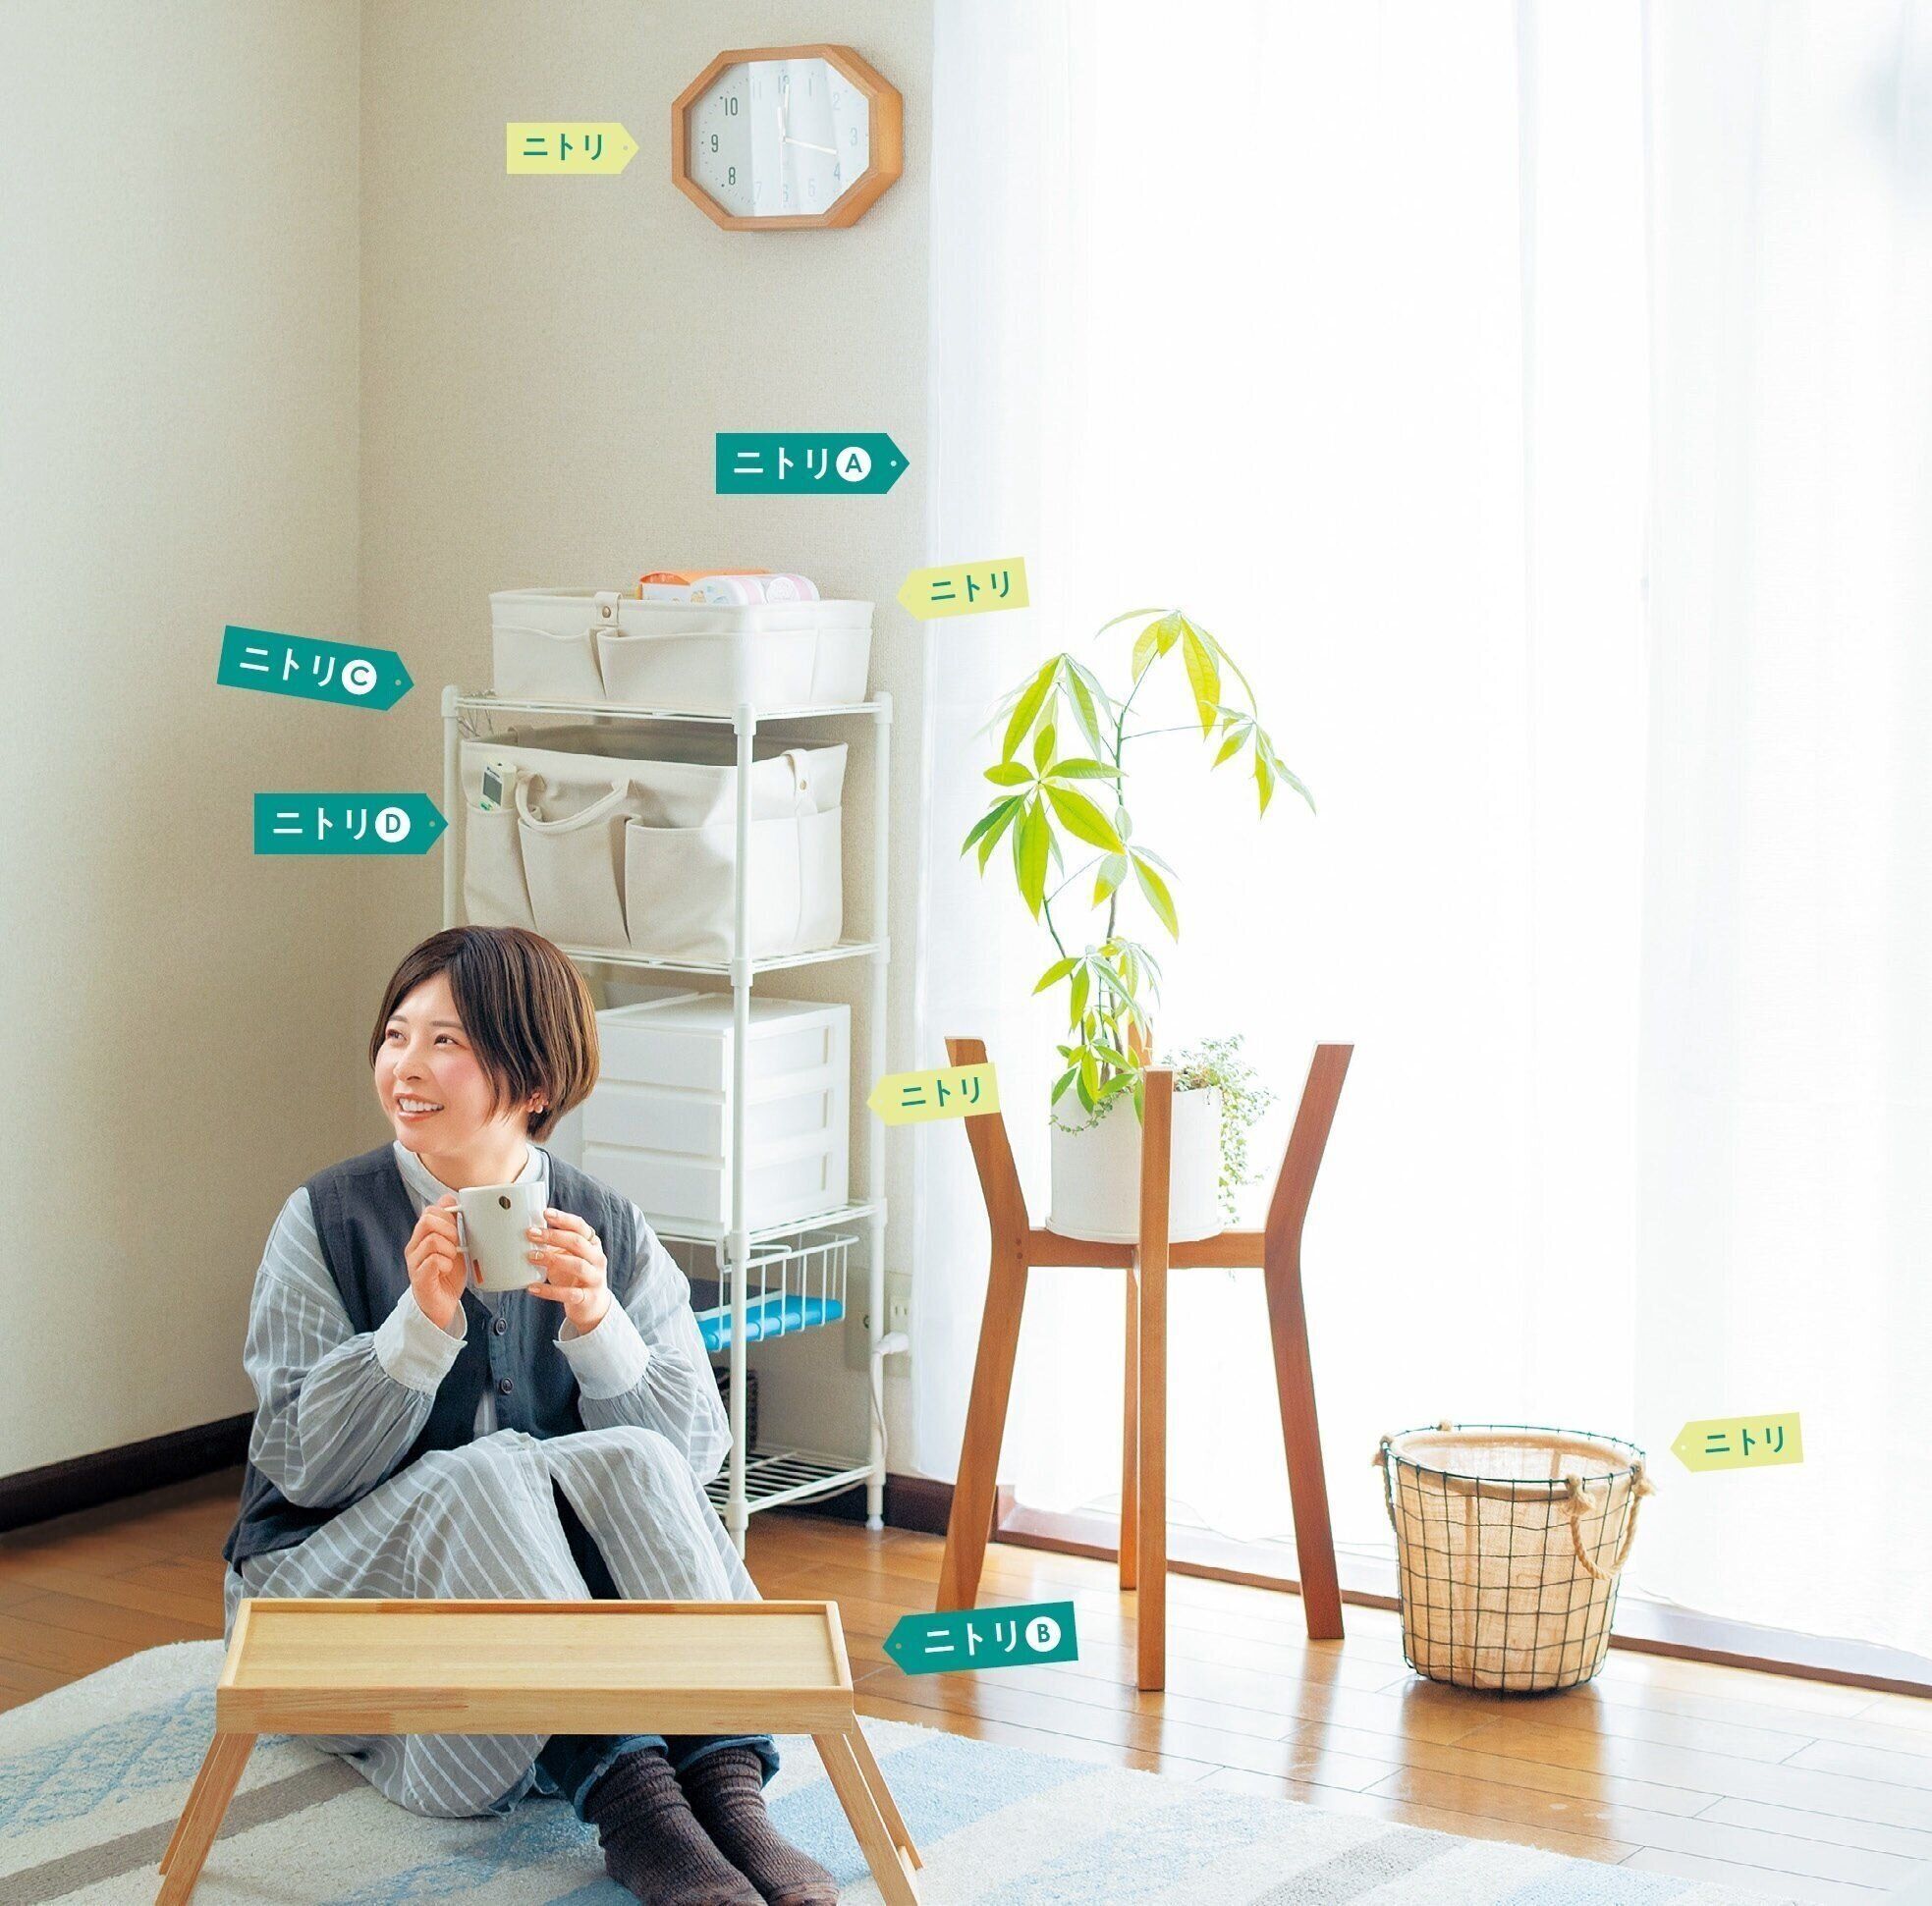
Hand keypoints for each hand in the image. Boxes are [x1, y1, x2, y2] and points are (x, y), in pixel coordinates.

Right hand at [405, 1194, 468, 1332]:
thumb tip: (450, 1198)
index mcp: (422, 1237)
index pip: (430, 1210)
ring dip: (449, 1249)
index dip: (448, 1215)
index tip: (457, 1230)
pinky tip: (447, 1270)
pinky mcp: (419, 1278)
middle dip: (449, 1229)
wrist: (442, 1306)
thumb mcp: (453, 1245)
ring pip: (432, 1240)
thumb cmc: (447, 1276)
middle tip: (456, 1245)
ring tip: (451, 1260)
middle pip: (427, 1220)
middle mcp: (414, 1247)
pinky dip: (446, 1264)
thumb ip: (451, 1225)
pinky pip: (433, 1260)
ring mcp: (414, 1262)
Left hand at [525, 1208, 611, 1334]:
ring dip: (552, 1259)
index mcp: (592, 1244)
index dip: (564, 1219)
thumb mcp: (568, 1257)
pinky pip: (569, 1293)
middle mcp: (597, 1258)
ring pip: (577, 1265)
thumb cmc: (575, 1276)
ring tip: (531, 1257)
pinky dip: (549, 1291)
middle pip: (577, 1242)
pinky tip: (532, 1287)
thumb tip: (530, 1231)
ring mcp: (595, 1278)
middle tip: (531, 1234)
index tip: (545, 1213)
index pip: (580, 1226)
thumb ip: (556, 1245)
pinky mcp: (588, 1297)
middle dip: (553, 1236)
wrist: (592, 1305)